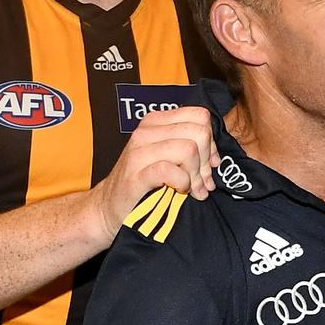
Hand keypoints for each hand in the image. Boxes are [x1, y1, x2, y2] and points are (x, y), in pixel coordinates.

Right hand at [94, 105, 219, 241]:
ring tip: (193, 190)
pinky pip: (170, 170)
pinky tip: (179, 191)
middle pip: (199, 132)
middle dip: (206, 160)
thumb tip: (216, 158)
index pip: (199, 116)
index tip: (210, 163)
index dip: (211, 141)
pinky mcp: (135, 175)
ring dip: (196, 175)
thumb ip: (188, 148)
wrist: (108, 207)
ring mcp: (138, 152)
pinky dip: (182, 182)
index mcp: (156, 122)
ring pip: (188, 149)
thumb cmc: (142, 183)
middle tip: (203, 181)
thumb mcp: (165, 157)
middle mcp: (146, 132)